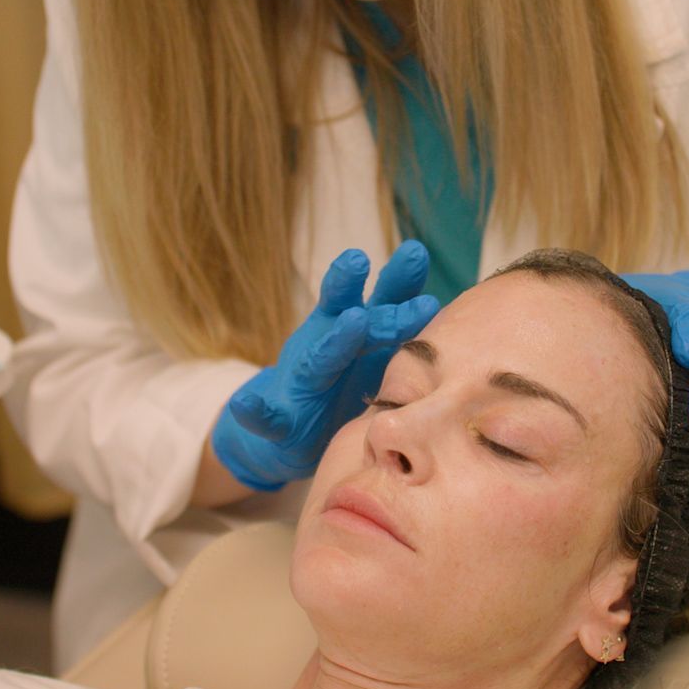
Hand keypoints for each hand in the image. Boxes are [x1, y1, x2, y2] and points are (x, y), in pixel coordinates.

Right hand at [211, 242, 439, 490]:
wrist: (288, 436)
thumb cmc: (340, 387)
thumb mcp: (371, 355)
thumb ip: (396, 326)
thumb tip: (440, 300)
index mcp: (352, 334)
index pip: (377, 301)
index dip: (396, 280)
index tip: (416, 252)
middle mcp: (324, 347)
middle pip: (342, 315)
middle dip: (349, 288)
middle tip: (359, 259)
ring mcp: (299, 382)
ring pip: (315, 359)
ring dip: (332, 341)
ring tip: (351, 320)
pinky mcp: (277, 420)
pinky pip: (263, 415)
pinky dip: (253, 410)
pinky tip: (247, 406)